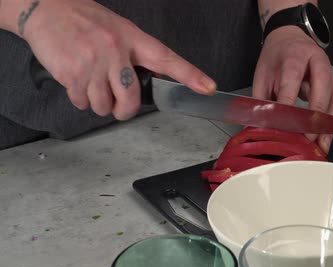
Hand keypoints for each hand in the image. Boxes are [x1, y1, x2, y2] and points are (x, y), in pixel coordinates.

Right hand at [22, 0, 215, 119]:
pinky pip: (82, 102)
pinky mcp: (71, 73)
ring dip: (99, 103)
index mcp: (133, 39)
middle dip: (124, 110)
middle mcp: (115, 51)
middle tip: (118, 105)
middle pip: (130, 100)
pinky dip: (80, 98)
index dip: (190, 76)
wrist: (45, 8)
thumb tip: (156, 78)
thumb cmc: (85, 21)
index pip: (167, 59)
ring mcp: (92, 63)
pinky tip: (77, 80)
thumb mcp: (119, 31)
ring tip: (92, 83)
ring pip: (104, 106)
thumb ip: (138, 55)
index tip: (207, 88)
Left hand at [252, 26, 332, 152]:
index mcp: (294, 56)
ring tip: (321, 145)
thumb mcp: (263, 74)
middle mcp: (317, 62)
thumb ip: (261, 99)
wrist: (290, 39)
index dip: (288, 104)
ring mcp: (330, 73)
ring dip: (329, 124)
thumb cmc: (277, 57)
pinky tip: (326, 137)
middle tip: (307, 137)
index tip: (284, 125)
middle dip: (316, 115)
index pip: (292, 81)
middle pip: (322, 88)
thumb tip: (257, 127)